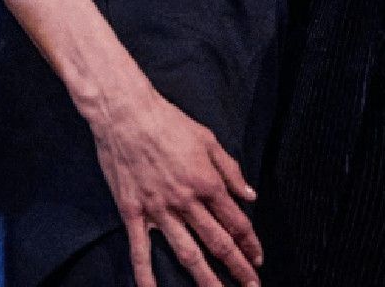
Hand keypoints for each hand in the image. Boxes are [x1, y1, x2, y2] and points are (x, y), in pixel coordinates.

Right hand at [86, 79, 262, 286]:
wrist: (126, 114)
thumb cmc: (168, 122)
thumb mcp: (208, 139)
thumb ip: (231, 170)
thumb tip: (250, 196)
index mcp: (207, 183)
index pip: (236, 222)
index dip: (251, 243)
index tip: (259, 259)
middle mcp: (186, 202)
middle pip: (218, 243)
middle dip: (238, 268)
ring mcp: (159, 210)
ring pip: (187, 253)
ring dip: (206, 279)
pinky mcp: (133, 213)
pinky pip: (140, 251)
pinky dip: (147, 275)